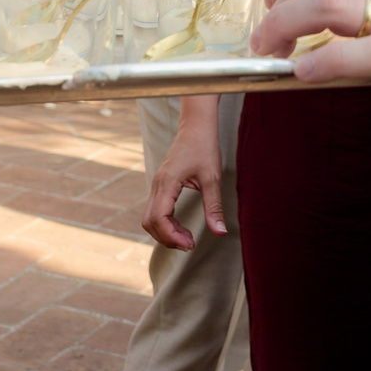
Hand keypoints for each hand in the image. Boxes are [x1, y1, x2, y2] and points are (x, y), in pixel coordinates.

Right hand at [143, 98, 225, 250]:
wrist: (196, 126)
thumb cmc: (204, 147)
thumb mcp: (212, 178)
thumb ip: (214, 207)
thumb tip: (220, 232)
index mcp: (167, 182)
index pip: (159, 218)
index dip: (171, 236)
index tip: (190, 244)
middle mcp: (157, 185)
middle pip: (149, 222)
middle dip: (167, 238)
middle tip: (190, 244)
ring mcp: (157, 185)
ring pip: (150, 217)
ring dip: (166, 232)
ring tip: (188, 238)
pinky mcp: (161, 186)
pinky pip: (156, 210)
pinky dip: (166, 223)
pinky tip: (183, 227)